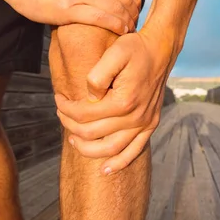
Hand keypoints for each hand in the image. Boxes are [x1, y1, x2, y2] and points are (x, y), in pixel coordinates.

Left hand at [55, 27, 177, 174]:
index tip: (58, 98)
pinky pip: (134, 151)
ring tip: (73, 140)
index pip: (84, 114)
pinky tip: (105, 170)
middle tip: (60, 114)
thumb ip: (97, 76)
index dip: (66, 109)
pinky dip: (119, 163)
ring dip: (88, 149)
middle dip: (70, 125)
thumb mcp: (114, 53)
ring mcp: (145, 123)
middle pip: (93, 133)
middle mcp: (135, 117)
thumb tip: (89, 97)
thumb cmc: (135, 48)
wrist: (161, 49)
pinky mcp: (151, 125)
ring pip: (111, 149)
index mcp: (123, 101)